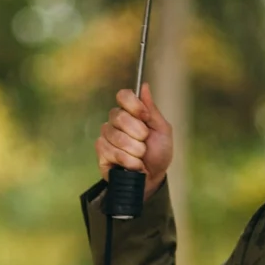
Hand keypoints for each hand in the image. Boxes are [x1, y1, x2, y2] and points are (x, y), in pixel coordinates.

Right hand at [96, 83, 172, 199]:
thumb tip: (144, 86)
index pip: (123, 95)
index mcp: (131, 112)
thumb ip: (152, 110)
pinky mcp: (101, 153)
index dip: (134, 106)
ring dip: (135, 151)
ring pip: (117, 137)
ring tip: (140, 157)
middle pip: (119, 117)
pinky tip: (133, 165)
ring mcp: (106, 137)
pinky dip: (127, 161)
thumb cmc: (158, 153)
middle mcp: (115, 122)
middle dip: (138, 133)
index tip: (145, 118)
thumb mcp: (162, 130)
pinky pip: (111, 151)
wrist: (153, 177)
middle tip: (145, 143)